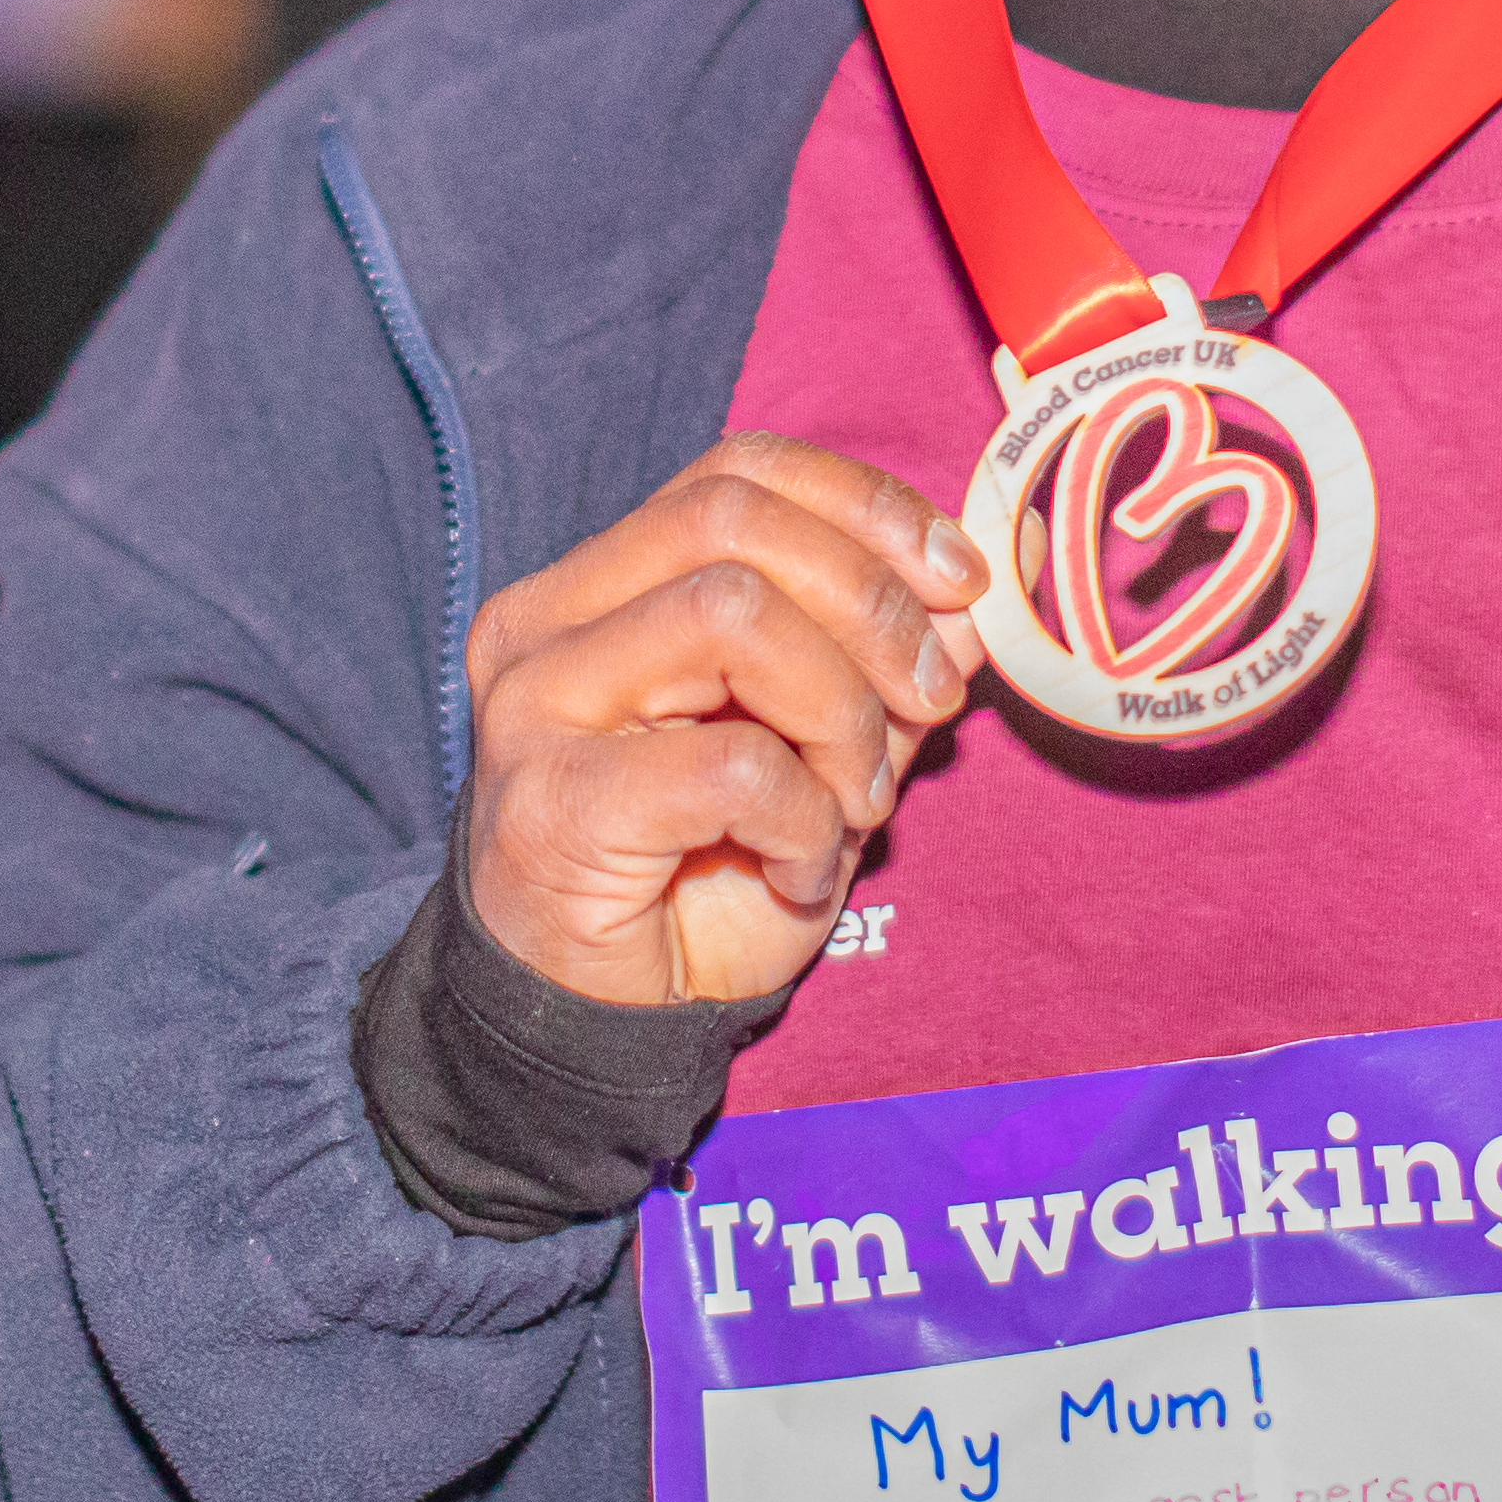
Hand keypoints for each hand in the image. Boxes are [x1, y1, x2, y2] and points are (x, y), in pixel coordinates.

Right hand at [458, 435, 987, 1008]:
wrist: (598, 1027)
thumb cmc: (702, 881)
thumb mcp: (818, 754)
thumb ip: (877, 669)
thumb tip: (966, 603)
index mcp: (598, 585)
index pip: (739, 474)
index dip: (867, 507)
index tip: (962, 582)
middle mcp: (546, 623)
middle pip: (735, 523)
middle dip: (873, 605)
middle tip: (932, 702)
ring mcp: (535, 707)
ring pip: (732, 615)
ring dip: (841, 710)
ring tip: (859, 801)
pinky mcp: (553, 801)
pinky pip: (733, 762)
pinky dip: (807, 817)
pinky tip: (802, 868)